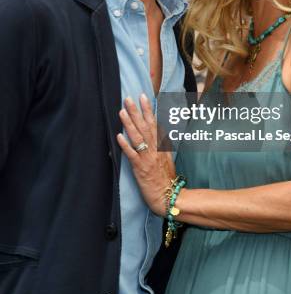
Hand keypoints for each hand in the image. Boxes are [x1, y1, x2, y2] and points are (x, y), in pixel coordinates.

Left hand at [117, 94, 175, 215]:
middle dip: (137, 111)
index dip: (148, 110)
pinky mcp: (140, 169)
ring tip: (122, 111)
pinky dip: (126, 145)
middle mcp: (155, 149)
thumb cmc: (167, 178)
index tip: (143, 97)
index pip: (154, 123)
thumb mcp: (167, 158)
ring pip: (138, 137)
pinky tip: (119, 136)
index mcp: (161, 146)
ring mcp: (147, 158)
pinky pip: (132, 155)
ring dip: (129, 124)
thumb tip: (158, 132)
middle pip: (145, 126)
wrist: (168, 196)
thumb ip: (162, 144)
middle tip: (129, 98)